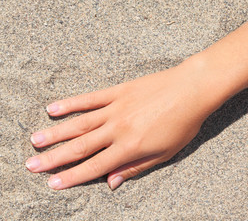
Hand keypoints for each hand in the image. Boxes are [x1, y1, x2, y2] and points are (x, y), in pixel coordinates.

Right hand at [25, 59, 212, 189]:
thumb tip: (112, 182)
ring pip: (80, 123)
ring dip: (56, 133)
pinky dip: (71, 104)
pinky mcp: (118, 91)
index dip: (72, 176)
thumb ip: (136, 167)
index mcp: (130, 147)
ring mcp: (116, 108)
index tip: (52, 183)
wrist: (192, 90)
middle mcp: (118, 128)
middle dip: (54, 158)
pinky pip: (90, 99)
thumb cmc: (183, 124)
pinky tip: (53, 108)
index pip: (95, 166)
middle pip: (80, 146)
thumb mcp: (165, 153)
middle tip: (31, 164)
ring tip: (35, 140)